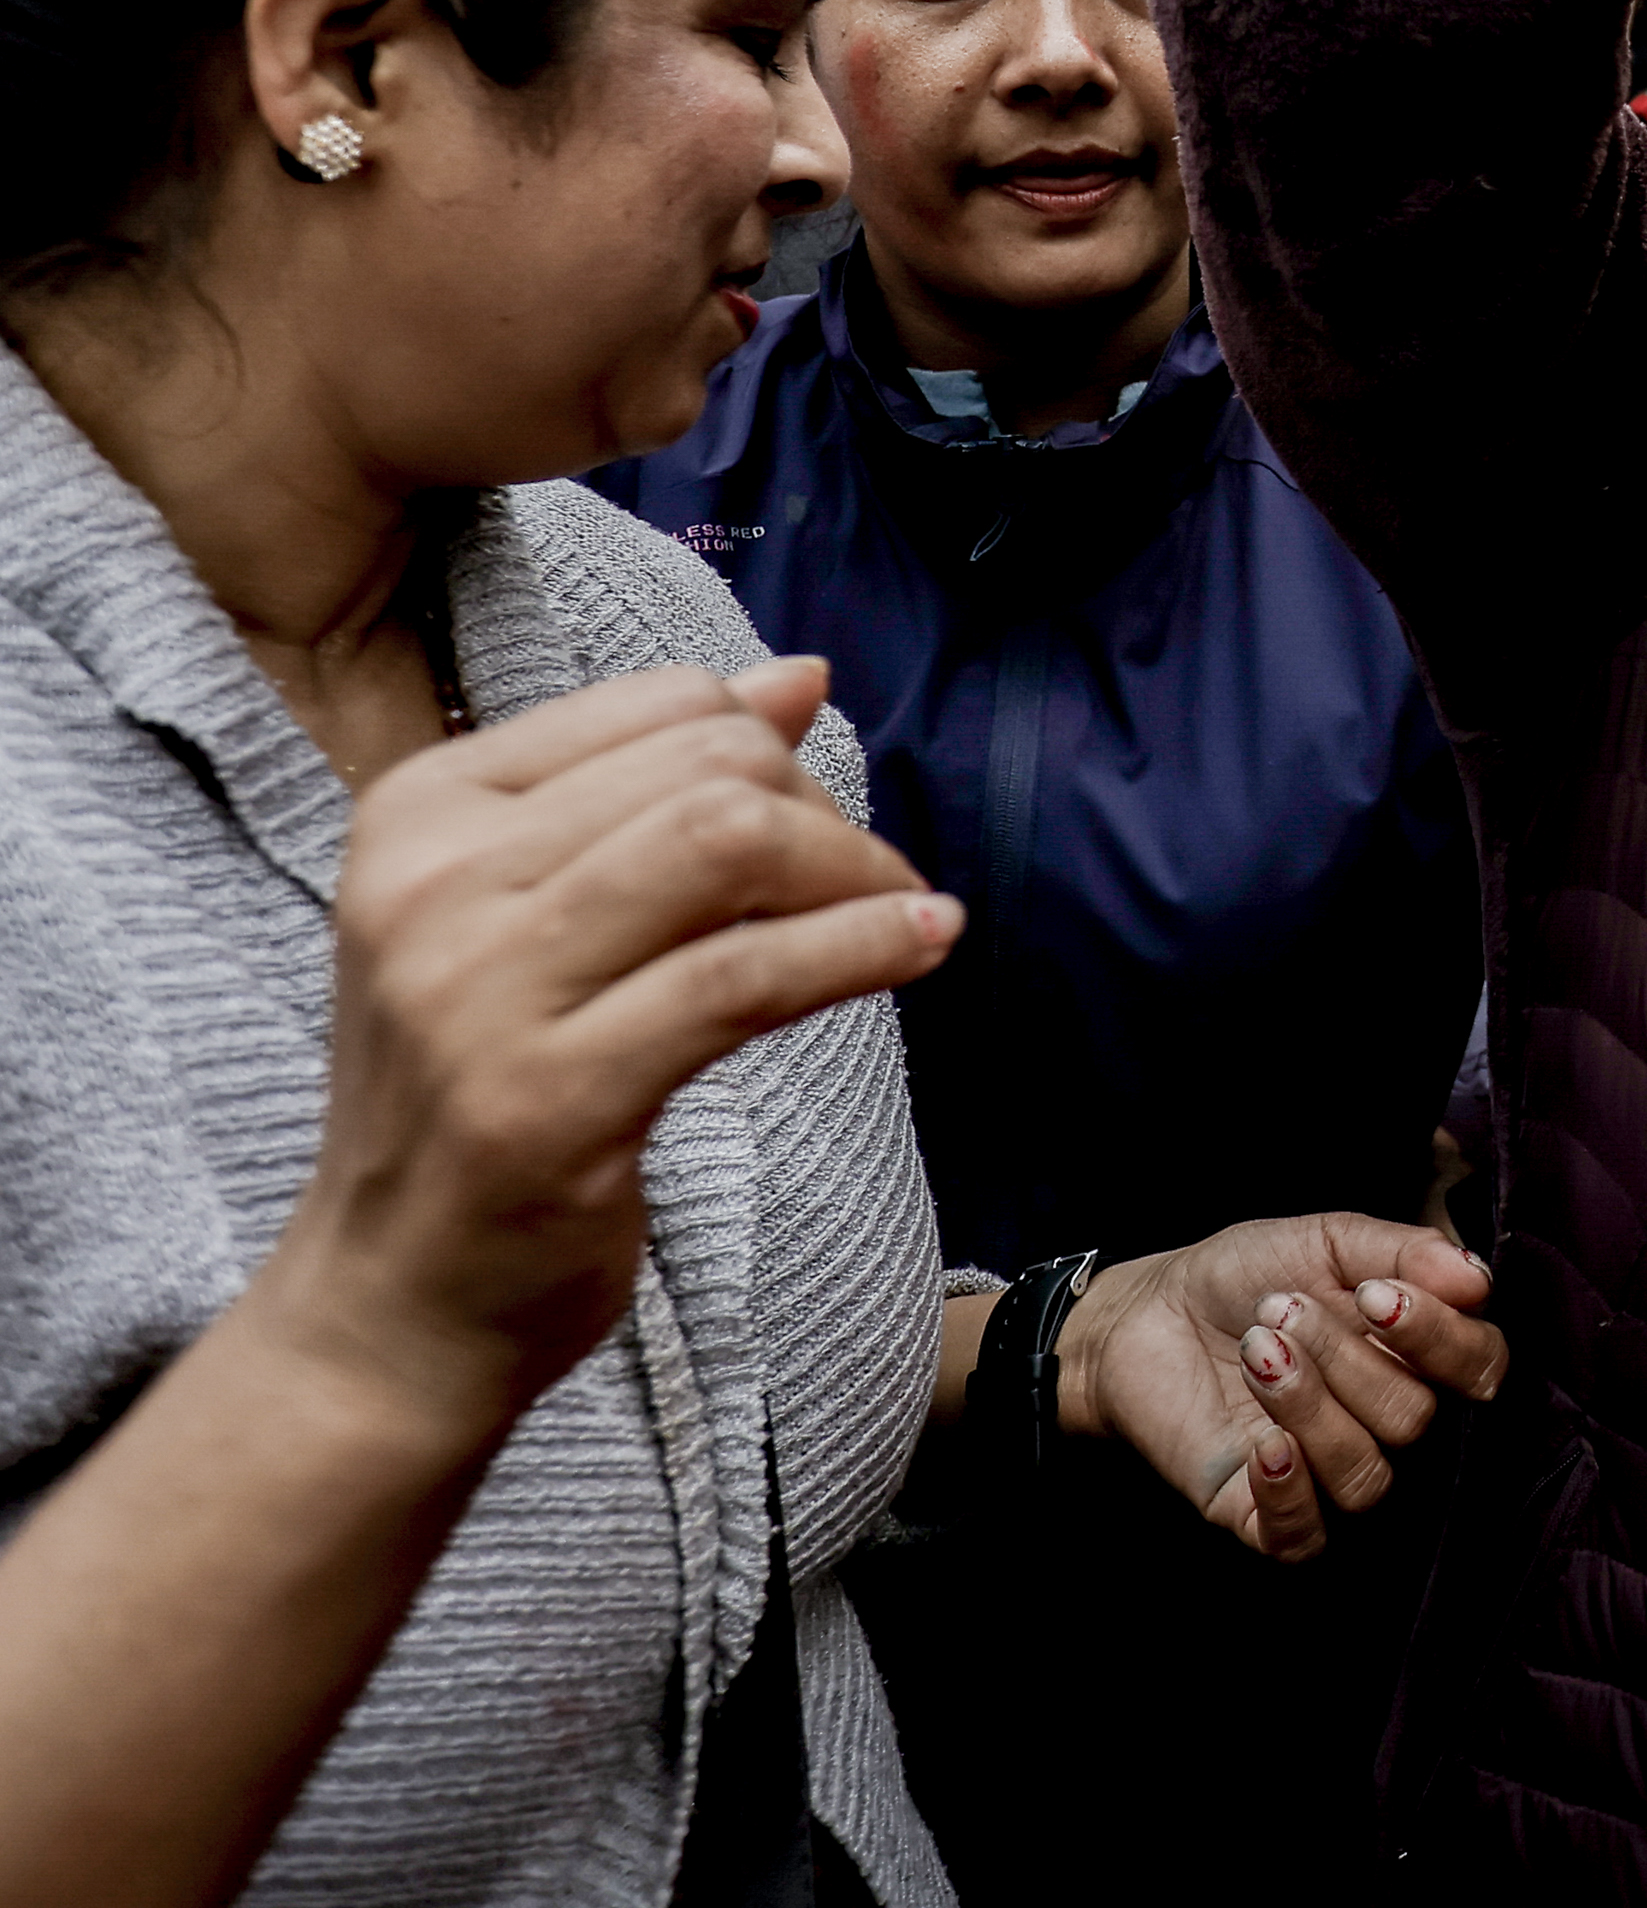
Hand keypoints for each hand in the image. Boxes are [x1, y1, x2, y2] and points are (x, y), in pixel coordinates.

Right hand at [256, 661, 955, 1429]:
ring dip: (857, 873)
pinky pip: (746, 976)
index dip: (776, 749)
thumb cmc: (484, 1093)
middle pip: (710, 769)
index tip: (818, 823)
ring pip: (729, 846)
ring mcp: (477, 993)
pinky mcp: (547, 1098)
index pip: (662, 706)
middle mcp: (431, 885)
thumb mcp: (536, 914)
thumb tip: (795, 677)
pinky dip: (864, 946)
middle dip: (827, 814)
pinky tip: (922, 946)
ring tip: (906, 914)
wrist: (393, 1302)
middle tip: (873, 883)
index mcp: (421, 812)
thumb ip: (655, 788)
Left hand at [1058, 1216, 1504, 1559]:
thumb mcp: (1327, 1242)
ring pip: (1365, 1475)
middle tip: (1278, 1311)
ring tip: (1256, 1352)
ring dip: (1307, 1405)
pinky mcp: (1264, 1516)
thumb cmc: (1243, 1276)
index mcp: (1414, 1356)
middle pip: (1414, 1419)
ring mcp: (1326, 1475)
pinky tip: (1261, 1442)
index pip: (1481, 1368)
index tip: (1375, 1295)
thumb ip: (1405, 1252)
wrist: (1144, 1313)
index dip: (1440, 1338)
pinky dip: (1289, 1490)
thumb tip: (1478, 1280)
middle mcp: (1383, 1423)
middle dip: (1344, 1357)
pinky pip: (1307, 1537)